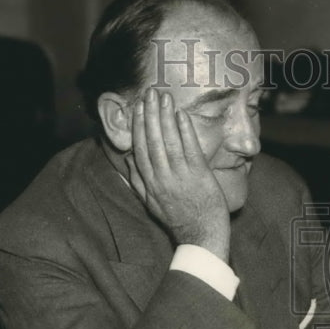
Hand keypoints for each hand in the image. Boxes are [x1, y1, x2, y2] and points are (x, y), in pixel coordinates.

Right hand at [126, 88, 230, 259]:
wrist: (201, 235)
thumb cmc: (178, 218)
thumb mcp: (150, 203)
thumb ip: (138, 181)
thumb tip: (128, 160)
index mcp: (149, 183)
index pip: (139, 148)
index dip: (138, 126)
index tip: (138, 108)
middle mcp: (162, 177)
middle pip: (152, 140)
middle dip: (150, 114)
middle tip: (149, 93)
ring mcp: (180, 176)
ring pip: (169, 141)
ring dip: (165, 117)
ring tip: (164, 97)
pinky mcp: (199, 175)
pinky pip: (189, 148)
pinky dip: (185, 130)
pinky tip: (181, 115)